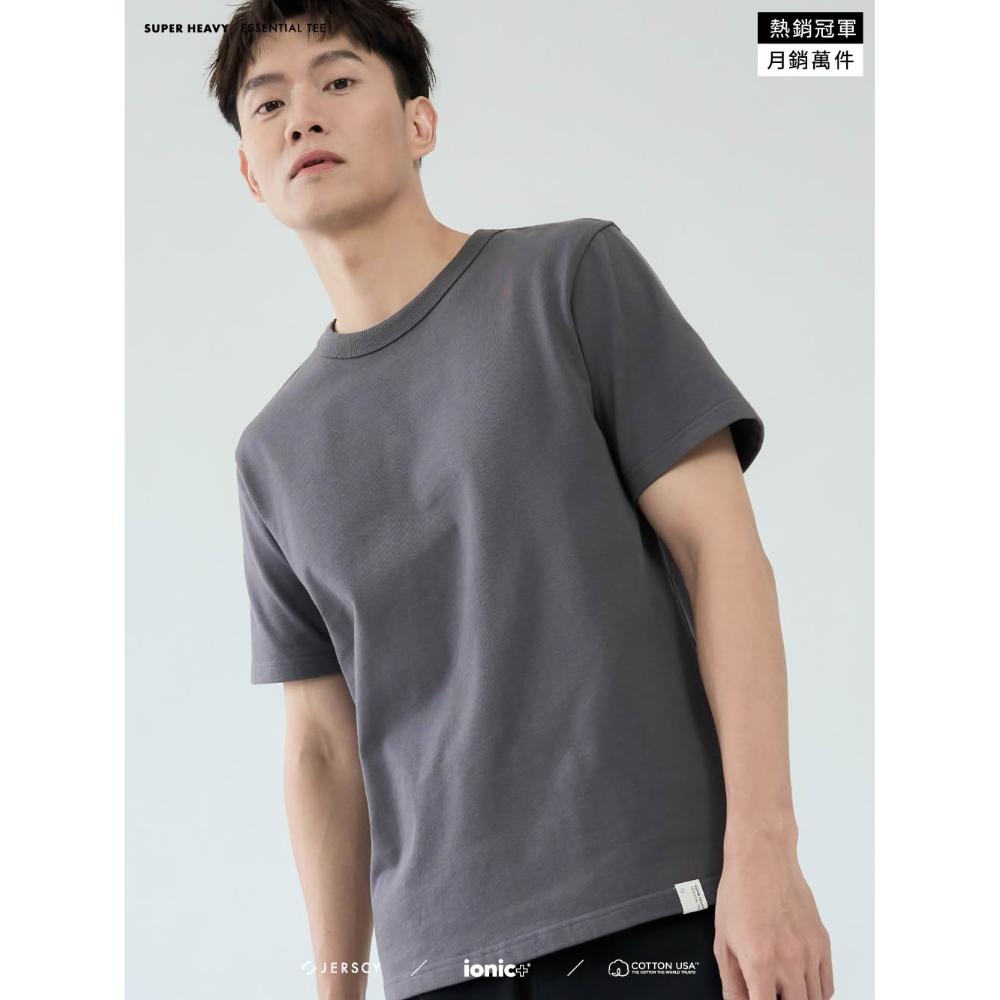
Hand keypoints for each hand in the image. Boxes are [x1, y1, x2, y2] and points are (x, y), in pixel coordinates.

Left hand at [713, 823, 833, 998]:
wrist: (762, 858)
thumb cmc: (740, 891)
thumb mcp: (722, 939)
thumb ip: (731, 981)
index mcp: (760, 961)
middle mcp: (790, 960)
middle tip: (769, 992)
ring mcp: (810, 952)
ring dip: (799, 999)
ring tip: (783, 991)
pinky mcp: (822, 943)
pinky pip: (827, 984)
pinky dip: (817, 992)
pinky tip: (801, 986)